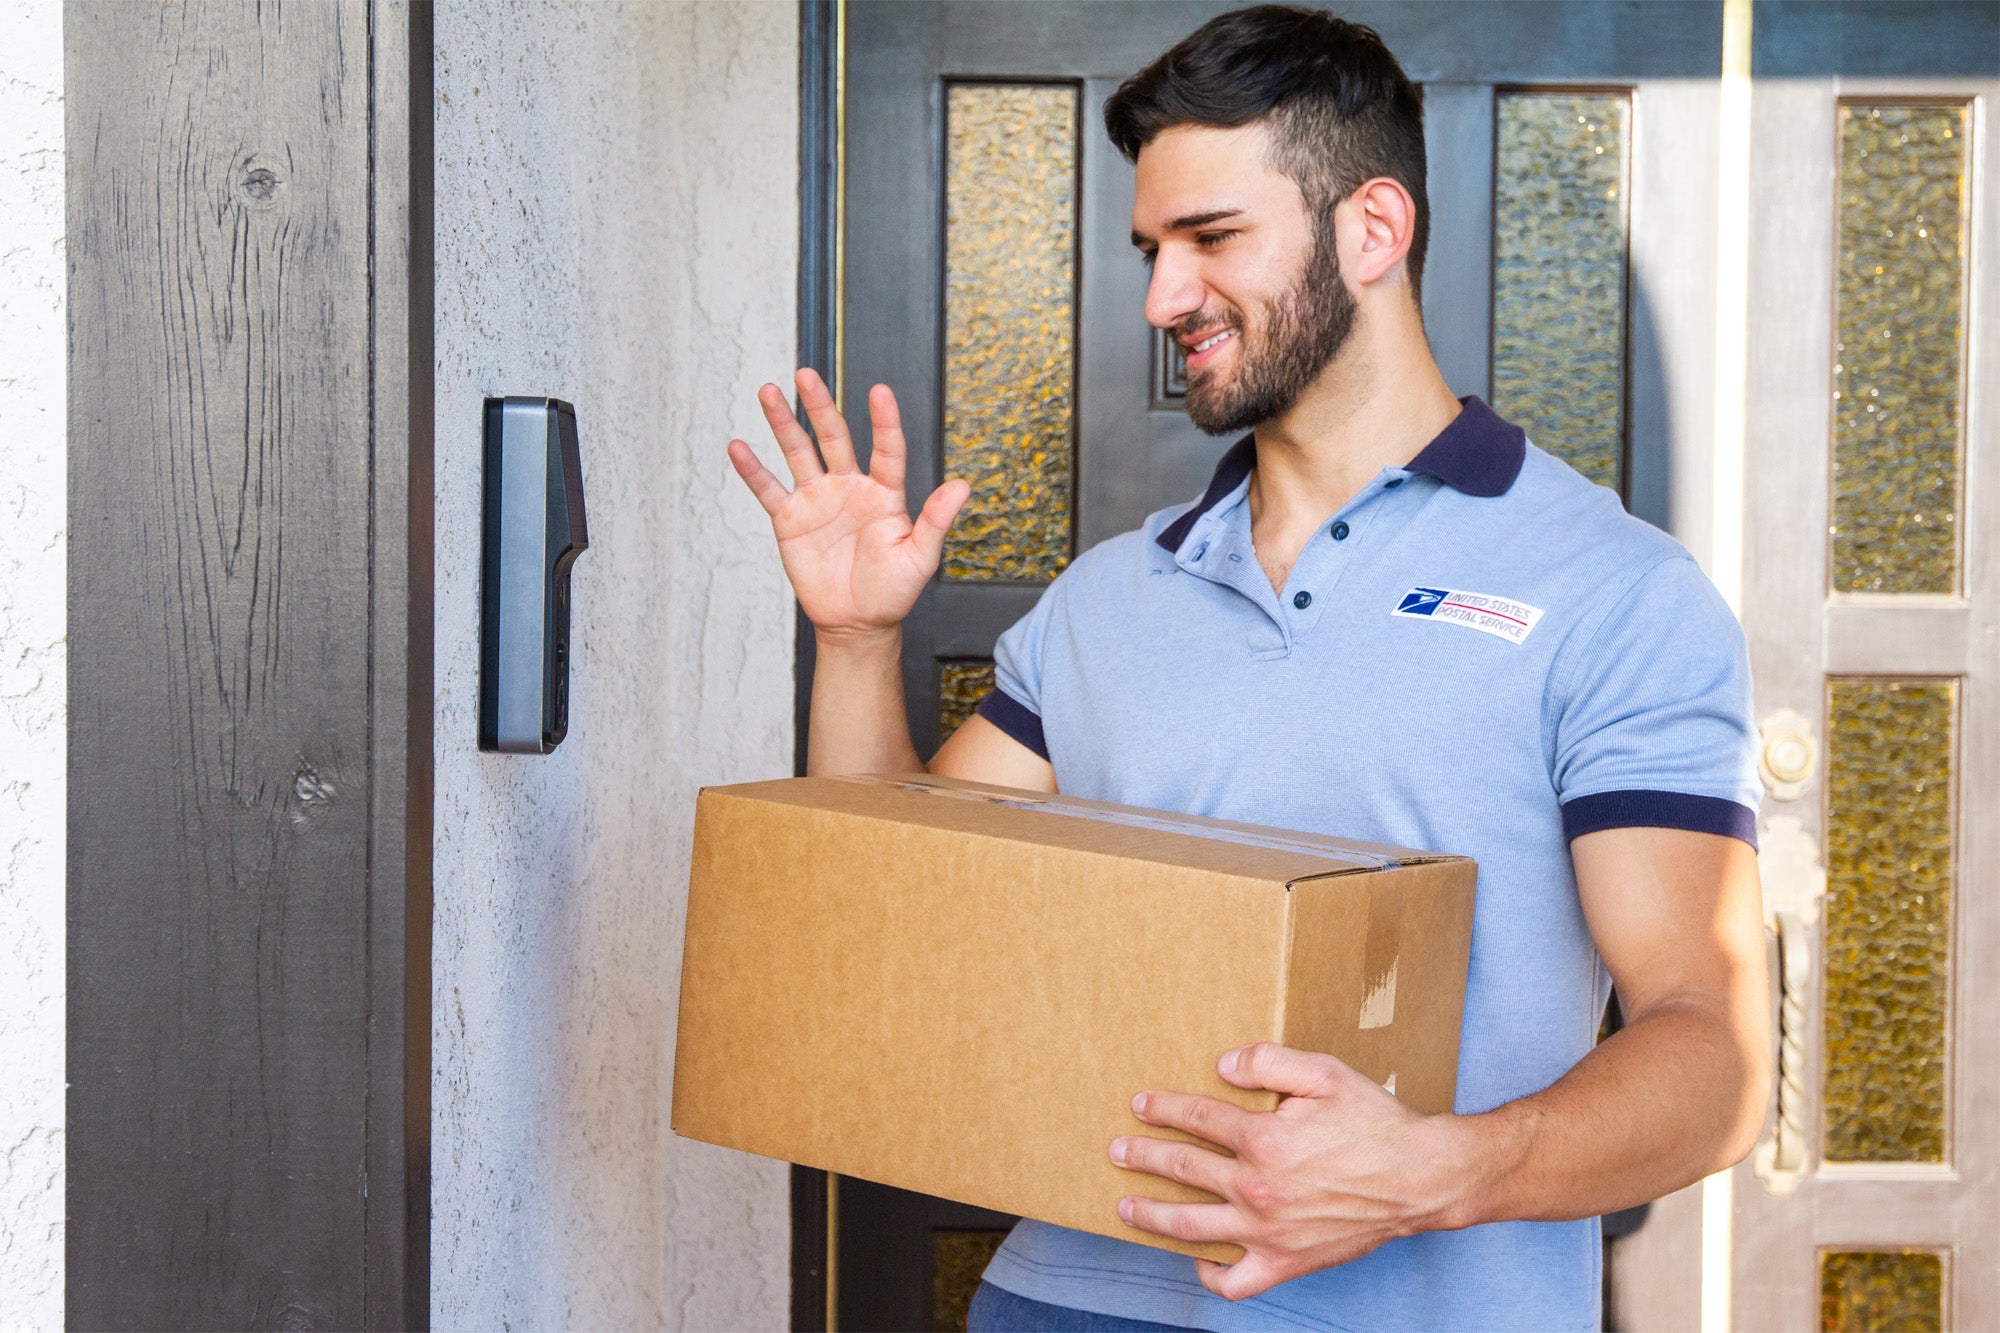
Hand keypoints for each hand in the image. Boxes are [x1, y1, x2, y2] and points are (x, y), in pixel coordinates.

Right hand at [727, 369, 970, 641]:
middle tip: (806, 375)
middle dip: (820, 406)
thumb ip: (935, 520)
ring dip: (782, 423)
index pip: (886, 449)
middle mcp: (849, 487)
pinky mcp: (791, 520)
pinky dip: (753, 470)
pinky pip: (769, 490)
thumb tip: (962, 486)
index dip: (884, 421)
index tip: (879, 392)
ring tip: (768, 391)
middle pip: (833, 437)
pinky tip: (738, 446)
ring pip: (798, 452)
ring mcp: (818, 500)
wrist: (856, 622)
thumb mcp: (919, 558)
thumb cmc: (893, 591)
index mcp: (884, 493)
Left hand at [1109, 1043, 1474, 1299]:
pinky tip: (1196, 1258)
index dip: (1163, 1109)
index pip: (1196, 1119)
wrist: (1420, 1179)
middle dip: (1142, 1157)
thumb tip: (1222, 1065)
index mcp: (1264, 1139)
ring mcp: (1267, 1232)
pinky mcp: (1285, 1263)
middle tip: (1117, 1151)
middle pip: (1182, 1169)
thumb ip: (1269, 1062)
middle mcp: (1257, 1189)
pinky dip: (1210, 1274)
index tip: (1139, 1106)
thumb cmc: (1375, 1123)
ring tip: (1126, 1206)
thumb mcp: (1325, 1073)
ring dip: (1151, 1214)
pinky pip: (1234, 1282)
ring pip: (1191, 1226)